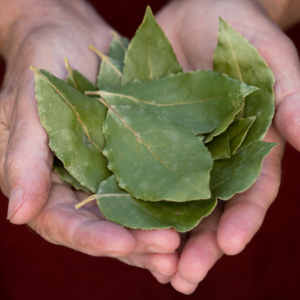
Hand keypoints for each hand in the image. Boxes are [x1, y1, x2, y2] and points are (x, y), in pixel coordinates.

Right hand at [0, 0, 179, 275]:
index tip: (123, 244)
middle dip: (134, 244)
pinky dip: (167, 204)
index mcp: (44, 182)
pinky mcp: (130, 157)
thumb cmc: (41, 63)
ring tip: (182, 247)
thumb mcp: (28, 106)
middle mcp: (76, 186)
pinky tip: (192, 217)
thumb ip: (23, 159)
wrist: (69, 36)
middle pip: (104, 227)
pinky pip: (149, 185)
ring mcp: (105, 173)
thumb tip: (19, 214)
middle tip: (169, 253)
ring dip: (154, 233)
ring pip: (130, 214)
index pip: (66, 222)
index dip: (93, 237)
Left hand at [155, 0, 299, 292]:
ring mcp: (181, 151)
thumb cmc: (240, 32)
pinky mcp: (151, 138)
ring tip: (156, 270)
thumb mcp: (269, 59)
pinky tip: (125, 227)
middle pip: (209, 211)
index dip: (242, 221)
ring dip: (166, 237)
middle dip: (199, 245)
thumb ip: (291, 97)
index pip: (250, 194)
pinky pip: (142, 175)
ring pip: (175, 203)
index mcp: (248, 148)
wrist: (201, 12)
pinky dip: (136, 204)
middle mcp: (214, 158)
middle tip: (182, 278)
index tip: (227, 246)